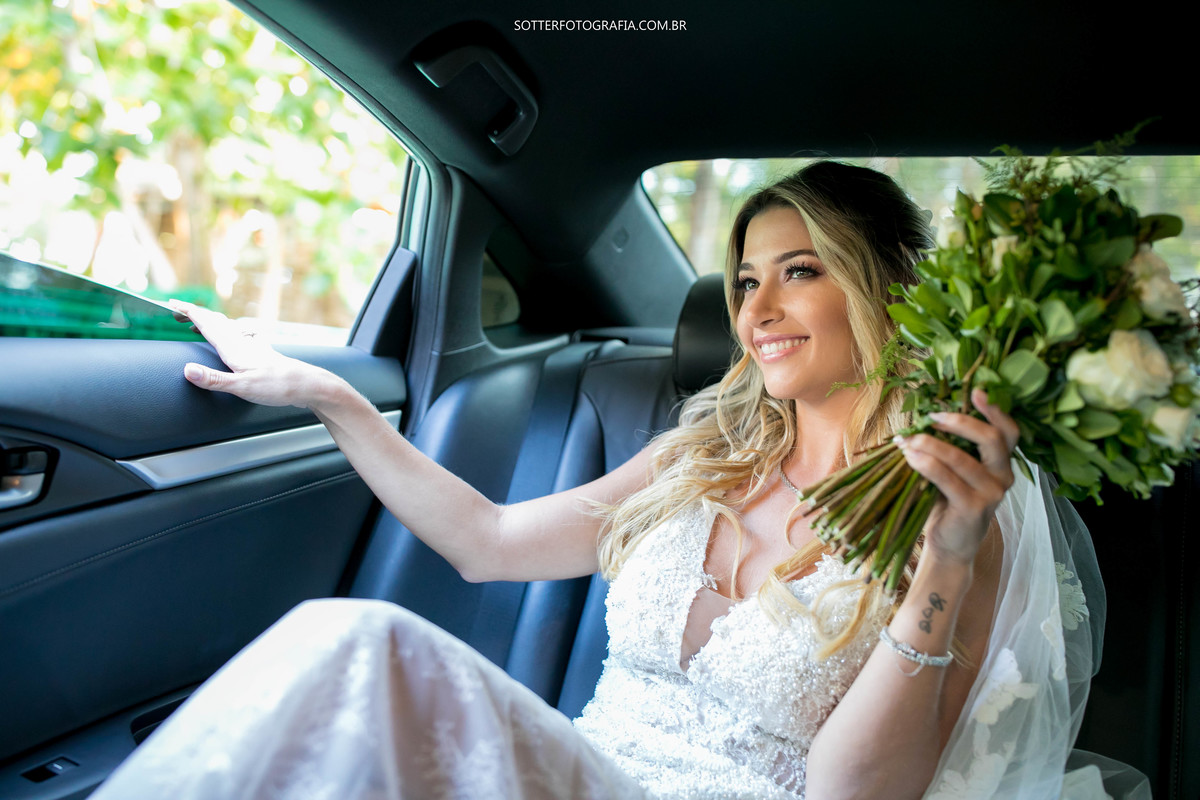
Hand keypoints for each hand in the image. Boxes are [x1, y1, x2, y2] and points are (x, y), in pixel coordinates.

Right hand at [170, 300, 329, 408]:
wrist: (308, 385)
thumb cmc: (278, 387)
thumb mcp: (243, 387)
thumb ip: (214, 379)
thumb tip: (187, 370)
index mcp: (234, 348)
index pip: (207, 324)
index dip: (189, 313)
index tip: (170, 304)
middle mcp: (242, 343)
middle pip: (215, 322)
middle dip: (195, 314)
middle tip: (176, 311)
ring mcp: (252, 347)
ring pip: (227, 328)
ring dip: (210, 322)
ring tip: (197, 322)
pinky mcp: (260, 353)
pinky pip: (238, 336)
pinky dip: (227, 332)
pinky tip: (234, 334)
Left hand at [895, 388, 1018, 564]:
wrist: (951, 544)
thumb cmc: (948, 501)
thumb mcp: (953, 470)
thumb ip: (948, 446)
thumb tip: (918, 417)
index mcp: (1001, 463)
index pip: (1009, 432)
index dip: (995, 410)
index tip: (976, 391)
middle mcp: (1004, 476)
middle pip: (992, 439)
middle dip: (960, 422)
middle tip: (931, 417)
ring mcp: (992, 493)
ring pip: (963, 458)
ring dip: (932, 444)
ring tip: (909, 439)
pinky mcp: (974, 508)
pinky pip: (948, 479)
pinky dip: (927, 464)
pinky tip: (910, 457)